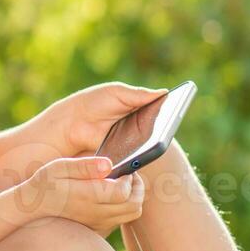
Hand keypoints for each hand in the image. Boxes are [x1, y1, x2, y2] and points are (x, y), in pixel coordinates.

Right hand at [22, 156, 145, 235]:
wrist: (32, 208)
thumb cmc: (45, 184)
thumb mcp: (58, 167)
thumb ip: (84, 165)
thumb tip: (109, 164)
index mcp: (87, 196)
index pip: (124, 192)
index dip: (129, 178)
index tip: (123, 169)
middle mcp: (95, 213)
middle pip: (134, 205)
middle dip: (138, 188)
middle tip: (130, 176)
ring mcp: (98, 223)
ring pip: (131, 214)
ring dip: (134, 198)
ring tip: (123, 185)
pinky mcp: (98, 229)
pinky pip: (121, 220)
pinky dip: (124, 208)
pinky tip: (112, 198)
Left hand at [33, 82, 166, 158]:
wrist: (71, 122)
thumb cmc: (93, 103)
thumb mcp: (116, 93)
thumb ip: (138, 94)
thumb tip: (164, 93)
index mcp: (142, 111)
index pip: (163, 114)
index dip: (172, 113)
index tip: (178, 109)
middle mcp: (142, 129)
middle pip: (161, 131)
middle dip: (166, 130)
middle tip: (169, 126)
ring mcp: (135, 144)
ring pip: (151, 146)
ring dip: (155, 144)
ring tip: (159, 140)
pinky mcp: (125, 157)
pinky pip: (137, 157)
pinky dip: (142, 155)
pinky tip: (143, 152)